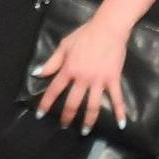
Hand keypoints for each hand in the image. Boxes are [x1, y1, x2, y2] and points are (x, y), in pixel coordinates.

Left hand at [33, 14, 131, 132]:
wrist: (109, 27)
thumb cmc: (85, 34)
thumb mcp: (64, 46)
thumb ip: (52, 62)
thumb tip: (37, 74)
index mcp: (68, 70)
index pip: (54, 91)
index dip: (46, 104)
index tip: (40, 116)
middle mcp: (82, 78)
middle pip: (72, 102)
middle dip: (66, 116)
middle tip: (63, 126)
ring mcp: (99, 80)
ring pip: (92, 105)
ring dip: (88, 120)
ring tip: (84, 131)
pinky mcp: (113, 79)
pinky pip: (116, 97)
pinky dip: (120, 111)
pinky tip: (121, 124)